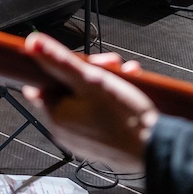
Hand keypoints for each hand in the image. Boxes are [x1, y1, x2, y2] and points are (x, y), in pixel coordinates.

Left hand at [18, 32, 157, 175]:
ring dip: (105, 83)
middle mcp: (65, 132)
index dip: (62, 67)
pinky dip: (111, 101)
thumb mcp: (91, 80)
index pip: (45, 84)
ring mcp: (83, 140)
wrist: (157, 149)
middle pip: (70, 90)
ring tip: (124, 76)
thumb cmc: (126, 120)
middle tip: (109, 66)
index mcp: (56, 117)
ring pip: (88, 101)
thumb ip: (60, 60)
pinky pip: (99, 116)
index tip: (78, 61)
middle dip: (91, 72)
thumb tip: (34, 44)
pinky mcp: (101, 144)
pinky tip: (127, 91)